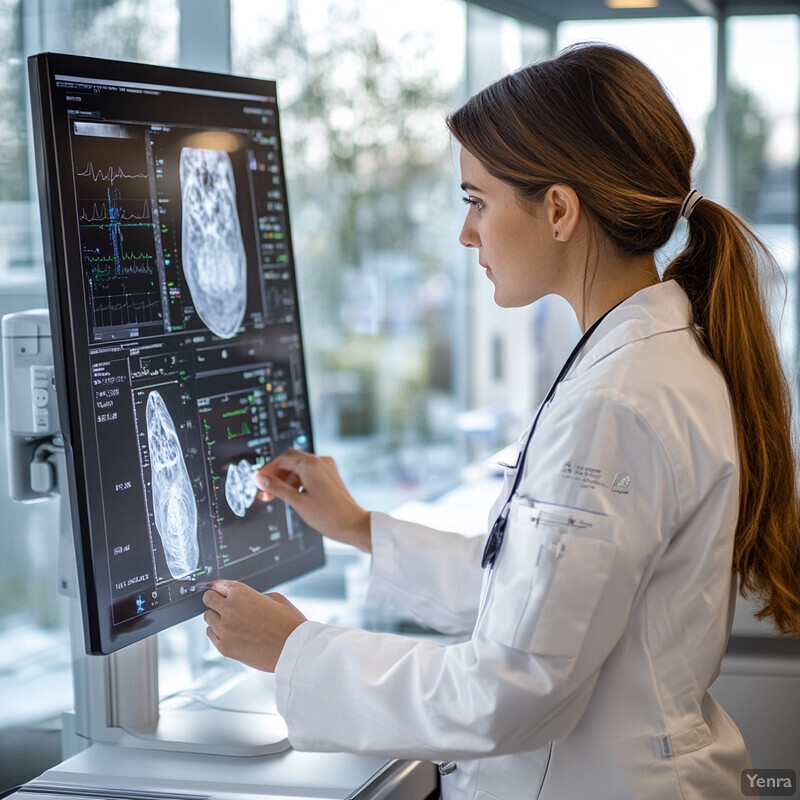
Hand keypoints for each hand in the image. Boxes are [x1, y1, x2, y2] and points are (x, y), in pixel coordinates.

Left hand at [202, 580, 305, 672]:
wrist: (295, 649)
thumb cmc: (289, 623)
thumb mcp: (274, 598)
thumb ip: (253, 596)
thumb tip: (242, 600)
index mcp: (241, 593)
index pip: (218, 585)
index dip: (221, 587)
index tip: (220, 589)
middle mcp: (229, 609)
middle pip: (207, 599)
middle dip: (215, 599)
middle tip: (223, 604)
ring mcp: (224, 630)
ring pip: (208, 617)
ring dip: (217, 616)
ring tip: (231, 620)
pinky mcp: (225, 648)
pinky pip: (211, 635)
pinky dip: (217, 632)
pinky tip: (230, 632)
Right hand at [254, 449, 371, 552]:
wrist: (352, 524)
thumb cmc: (329, 516)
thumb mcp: (297, 502)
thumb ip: (277, 488)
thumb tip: (260, 479)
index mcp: (311, 465)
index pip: (281, 460)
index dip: (267, 471)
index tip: (257, 482)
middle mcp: (320, 461)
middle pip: (290, 459)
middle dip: (276, 474)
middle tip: (265, 490)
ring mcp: (327, 467)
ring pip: (299, 466)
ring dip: (286, 478)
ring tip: (277, 496)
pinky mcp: (330, 475)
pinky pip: (309, 471)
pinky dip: (298, 480)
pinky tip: (293, 494)